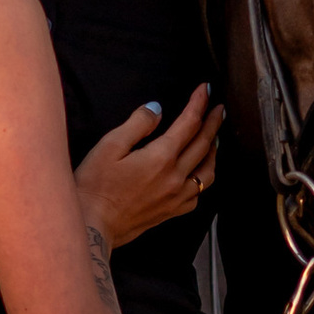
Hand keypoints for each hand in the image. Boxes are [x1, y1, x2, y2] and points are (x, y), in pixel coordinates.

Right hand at [75, 86, 222, 250]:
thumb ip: (137, 124)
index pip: (189, 123)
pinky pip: (197, 195)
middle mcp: (175, 177)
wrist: (93, 225)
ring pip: (207, 171)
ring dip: (214, 151)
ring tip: (215, 139)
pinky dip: (203, 179)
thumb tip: (156, 109)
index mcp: (161, 157)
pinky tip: (199, 174)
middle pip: (203, 144)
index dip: (199, 103)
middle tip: (220, 109)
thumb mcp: (109, 146)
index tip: (206, 88)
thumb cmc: (95, 185)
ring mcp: (176, 197)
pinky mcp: (171, 212)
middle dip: (213, 122)